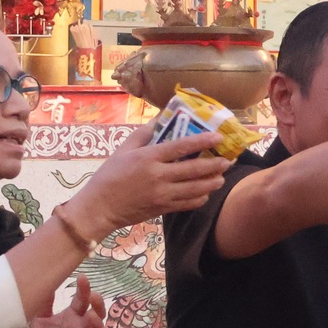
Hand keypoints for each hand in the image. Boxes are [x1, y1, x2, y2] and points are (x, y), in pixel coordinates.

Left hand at [26, 275, 105, 327]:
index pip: (82, 300)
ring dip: (97, 324)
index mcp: (72, 316)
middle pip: (97, 314)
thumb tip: (43, 280)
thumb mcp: (38, 320)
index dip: (84, 289)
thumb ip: (43, 303)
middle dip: (98, 304)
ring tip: (91, 316)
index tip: (82, 277)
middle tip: (94, 295)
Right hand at [66, 121, 236, 235]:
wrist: (99, 208)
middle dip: (215, 165)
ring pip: (196, 189)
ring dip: (212, 182)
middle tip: (228, 160)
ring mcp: (162, 194)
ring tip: (222, 177)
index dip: (202, 141)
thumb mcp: (123, 149)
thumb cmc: (109, 175)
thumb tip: (161, 118)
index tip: (218, 136)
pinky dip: (200, 198)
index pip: (181, 147)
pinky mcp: (163, 208)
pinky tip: (206, 192)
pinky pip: (189, 204)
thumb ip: (143, 134)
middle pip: (195, 170)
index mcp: (148, 158)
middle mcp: (158, 176)